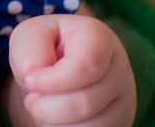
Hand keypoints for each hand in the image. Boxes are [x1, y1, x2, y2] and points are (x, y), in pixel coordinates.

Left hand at [5, 14, 135, 126]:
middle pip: (87, 102)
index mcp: (97, 37)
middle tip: (31, 100)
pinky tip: (58, 119)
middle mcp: (119, 67)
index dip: (54, 81)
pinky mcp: (122, 120)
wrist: (57, 67)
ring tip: (44, 108)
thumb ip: (29, 52)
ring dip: (56, 123)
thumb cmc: (44, 48)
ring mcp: (124, 97)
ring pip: (92, 126)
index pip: (87, 65)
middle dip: (47, 108)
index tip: (30, 80)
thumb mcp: (30, 36)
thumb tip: (34, 77)